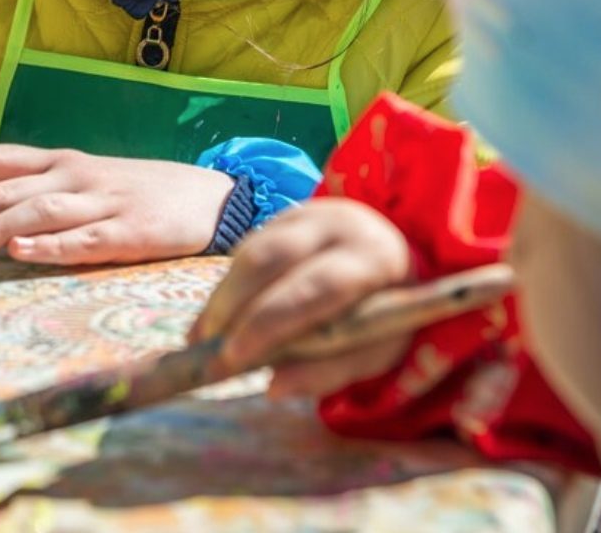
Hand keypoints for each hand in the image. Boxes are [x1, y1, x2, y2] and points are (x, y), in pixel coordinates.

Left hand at [0, 146, 233, 264]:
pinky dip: (52, 245)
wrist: (211, 198)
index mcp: (61, 162)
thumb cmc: (140, 192)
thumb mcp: (87, 181)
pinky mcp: (130, 232)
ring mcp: (103, 202)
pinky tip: (24, 251)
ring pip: (39, 211)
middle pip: (10, 187)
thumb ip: (41, 192)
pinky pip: (84, 239)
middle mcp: (76, 175)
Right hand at [191, 199, 413, 398]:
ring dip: (221, 297)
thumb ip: (329, 370)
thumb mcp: (375, 351)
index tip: (232, 356)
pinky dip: (227, 286)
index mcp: (375, 259)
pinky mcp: (287, 214)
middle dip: (231, 305)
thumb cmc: (386, 315)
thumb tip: (274, 388)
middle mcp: (341, 224)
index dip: (270, 321)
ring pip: (251, 251)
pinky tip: (214, 318)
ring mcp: (310, 212)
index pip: (316, 286)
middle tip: (203, 349)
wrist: (401, 261)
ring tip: (199, 338)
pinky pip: (248, 248)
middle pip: (272, 258)